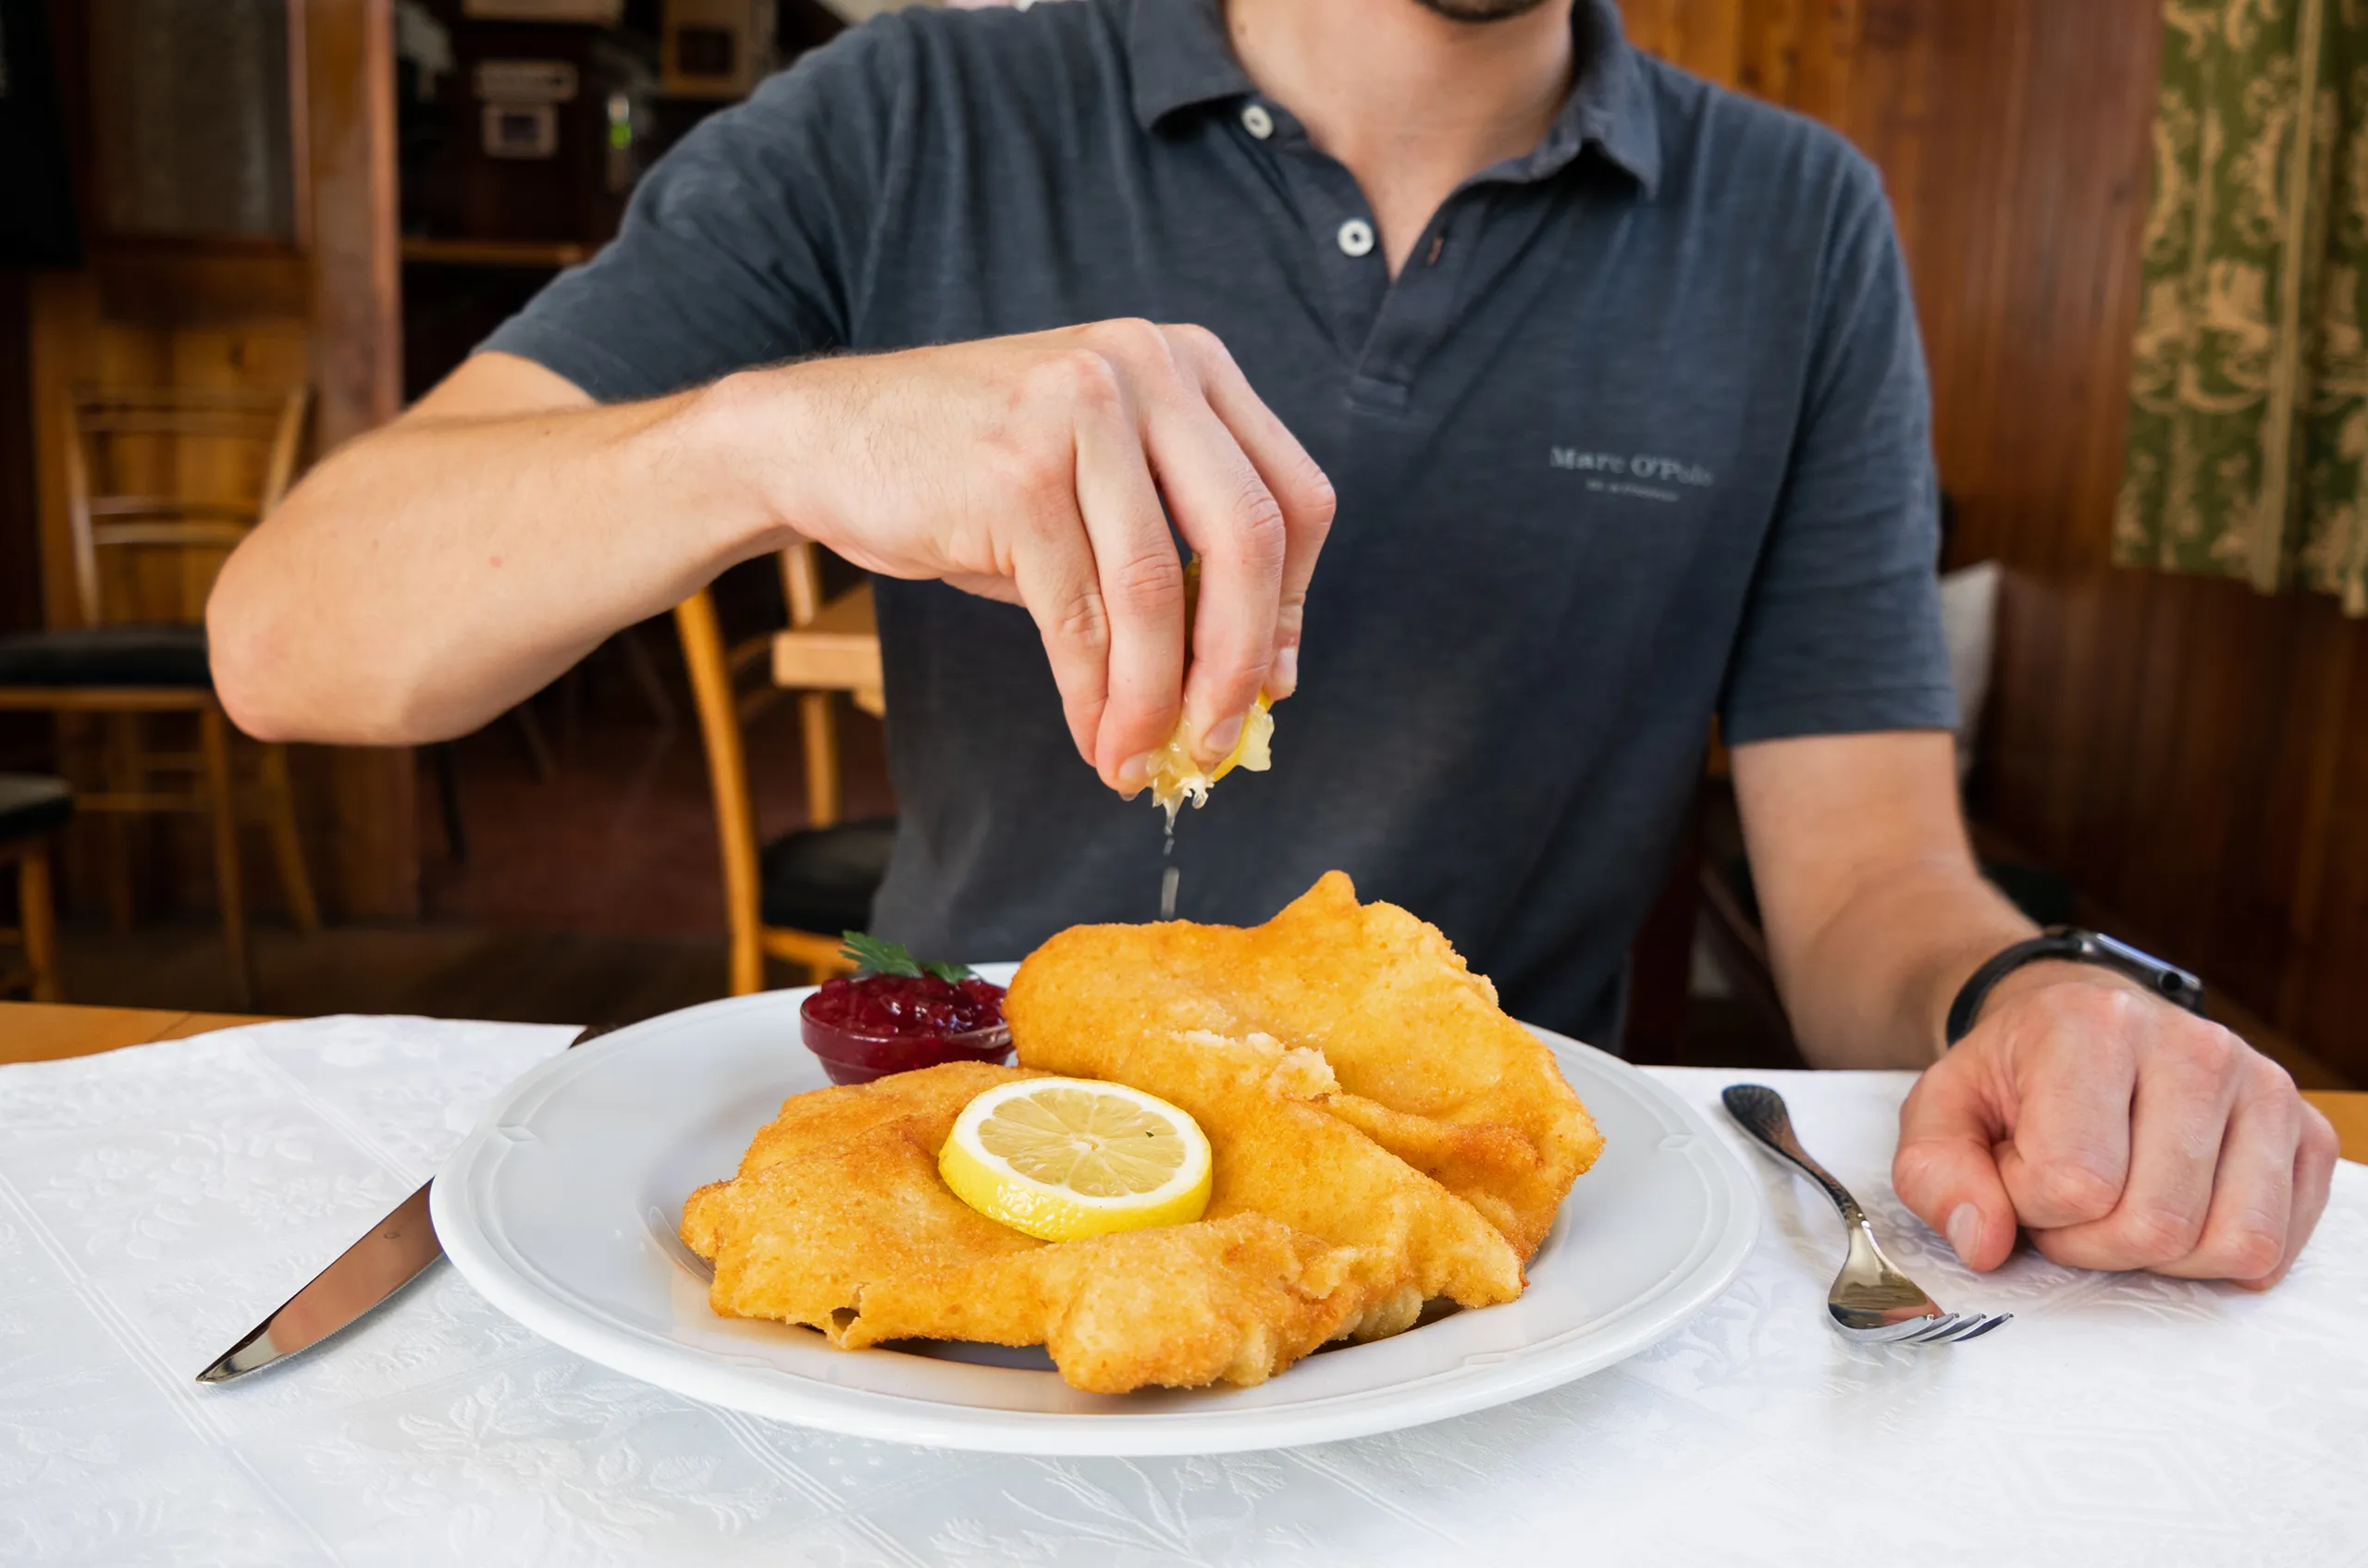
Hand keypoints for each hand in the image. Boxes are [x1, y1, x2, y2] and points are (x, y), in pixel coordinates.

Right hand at [723, 320, 1334, 791]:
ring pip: (1158, 593)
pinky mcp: (1016, 475)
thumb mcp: (1097, 481)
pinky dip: (1095, 697)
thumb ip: (1176, 552)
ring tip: (1141, 759)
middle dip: (1239, 666)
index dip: (1295, 606)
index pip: (1295, 497)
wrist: (824, 438)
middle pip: (1247, 541)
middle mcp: (1146, 368)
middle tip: (1218, 745)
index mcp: (1189, 362)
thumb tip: (1254, 681)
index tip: (1273, 684)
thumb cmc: (973, 473)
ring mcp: (1079, 412)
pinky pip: (1080, 619)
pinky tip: (1095, 738)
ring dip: (1155, 701)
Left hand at [1891, 964, 2339, 1286]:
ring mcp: (2261, 1087)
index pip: (2075, 1184)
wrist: (2079, 1023)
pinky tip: (2172, 1206)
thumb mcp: (1942, 1111)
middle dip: (2092, 1242)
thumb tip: (1984, 1243)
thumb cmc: (2015, 1075)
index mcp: (2095, 1026)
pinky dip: (2214, 1253)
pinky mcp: (2305, 1130)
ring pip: (2227, 1244)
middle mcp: (2193, 1047)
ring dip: (2157, 1254)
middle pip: (2156, 1226)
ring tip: (2118, 1200)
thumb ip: (1934, 1176)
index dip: (2030, 1208)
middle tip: (2066, 1200)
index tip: (2019, 1174)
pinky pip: (2275, 1245)